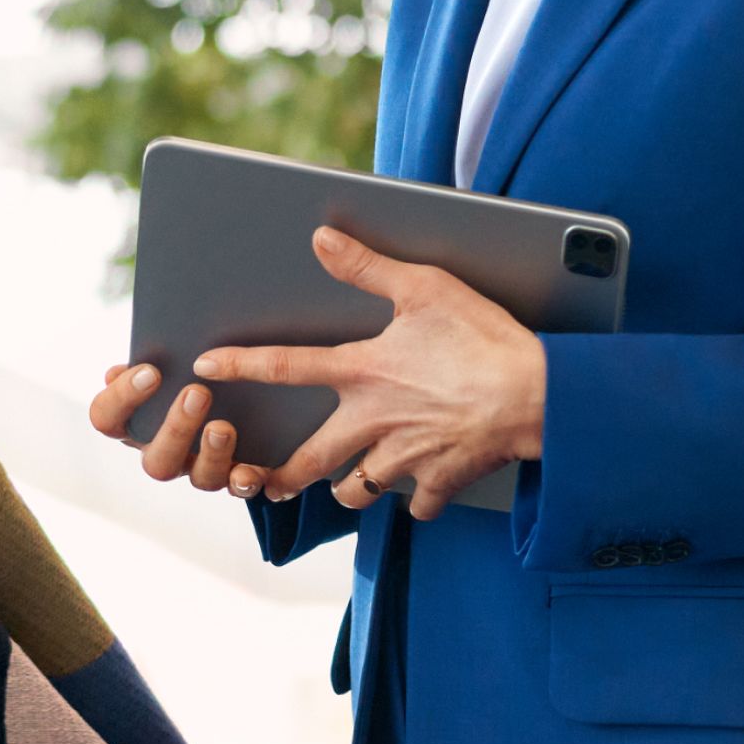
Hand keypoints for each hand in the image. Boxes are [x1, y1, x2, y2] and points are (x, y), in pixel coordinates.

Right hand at [89, 363, 249, 494]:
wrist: (250, 384)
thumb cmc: (199, 367)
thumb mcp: (174, 358)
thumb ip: (152, 359)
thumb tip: (119, 370)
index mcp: (136, 422)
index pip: (107, 418)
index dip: (122, 399)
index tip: (150, 371)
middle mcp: (165, 452)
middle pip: (155, 463)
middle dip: (175, 429)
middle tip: (198, 393)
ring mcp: (201, 468)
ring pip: (200, 478)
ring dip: (212, 454)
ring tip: (224, 426)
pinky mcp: (240, 475)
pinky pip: (241, 487)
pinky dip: (244, 481)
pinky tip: (249, 469)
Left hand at [195, 227, 546, 520]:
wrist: (538, 396)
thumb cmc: (484, 338)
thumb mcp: (425, 288)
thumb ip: (369, 267)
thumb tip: (322, 239)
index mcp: (364, 372)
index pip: (287, 366)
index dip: (241, 364)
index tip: (205, 367)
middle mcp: (374, 422)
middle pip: (311, 461)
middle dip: (282, 477)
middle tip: (266, 486)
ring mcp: (405, 457)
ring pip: (357, 491)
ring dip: (351, 489)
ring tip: (352, 483)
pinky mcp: (440, 481)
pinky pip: (418, 504)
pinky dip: (418, 499)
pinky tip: (423, 489)